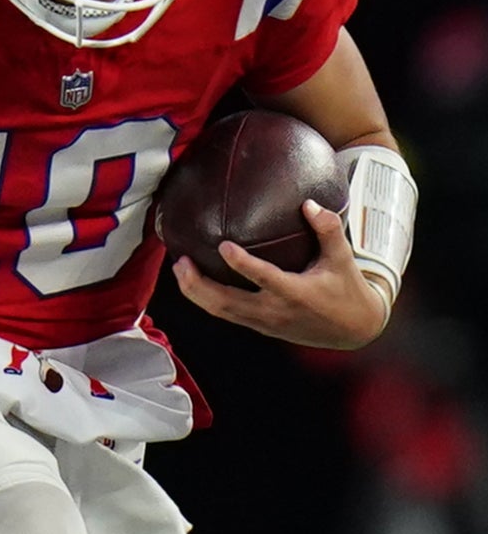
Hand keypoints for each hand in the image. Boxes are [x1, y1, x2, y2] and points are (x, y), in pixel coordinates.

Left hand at [171, 200, 390, 349]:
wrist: (354, 330)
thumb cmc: (347, 289)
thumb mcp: (343, 259)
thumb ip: (328, 229)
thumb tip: (309, 203)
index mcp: (296, 293)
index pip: (264, 278)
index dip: (241, 264)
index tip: (223, 245)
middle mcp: (274, 311)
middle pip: (226, 302)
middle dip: (198, 284)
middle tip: (181, 261)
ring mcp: (263, 322)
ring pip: (220, 311)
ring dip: (195, 293)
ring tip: (180, 268)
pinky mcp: (259, 327)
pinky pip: (226, 314)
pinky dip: (206, 300)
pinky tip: (194, 282)